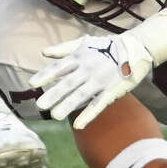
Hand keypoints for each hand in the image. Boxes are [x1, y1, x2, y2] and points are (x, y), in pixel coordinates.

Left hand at [30, 31, 154, 129]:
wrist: (134, 49)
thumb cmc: (105, 46)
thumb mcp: (83, 43)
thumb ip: (63, 49)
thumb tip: (43, 52)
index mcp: (79, 57)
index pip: (59, 67)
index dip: (45, 75)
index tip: (32, 84)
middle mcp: (87, 69)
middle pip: (68, 83)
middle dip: (53, 94)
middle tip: (39, 105)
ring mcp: (99, 80)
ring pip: (81, 95)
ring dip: (68, 105)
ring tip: (54, 116)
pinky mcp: (111, 91)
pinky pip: (98, 104)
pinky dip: (88, 114)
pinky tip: (77, 125)